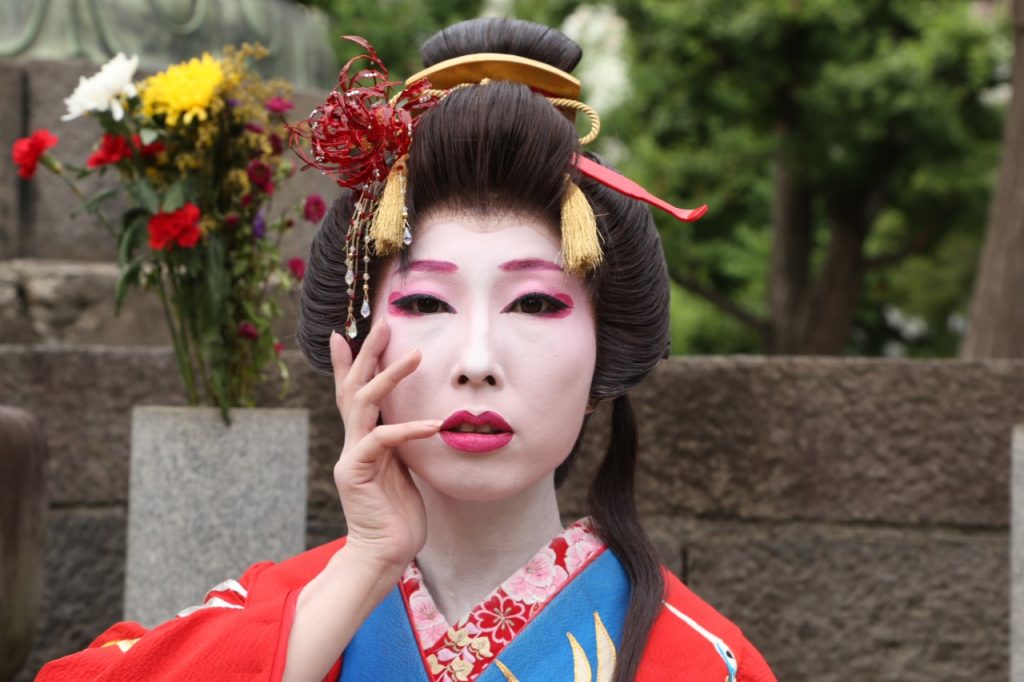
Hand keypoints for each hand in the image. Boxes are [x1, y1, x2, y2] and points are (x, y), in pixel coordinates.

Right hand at [330, 320, 437, 570]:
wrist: (385, 553)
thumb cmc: (399, 514)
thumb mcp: (404, 469)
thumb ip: (401, 443)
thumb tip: (415, 419)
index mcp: (362, 441)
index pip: (352, 394)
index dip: (347, 364)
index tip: (343, 334)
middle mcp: (352, 443)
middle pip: (354, 387)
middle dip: (367, 354)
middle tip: (383, 324)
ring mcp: (351, 456)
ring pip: (363, 404)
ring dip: (389, 376)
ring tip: (413, 353)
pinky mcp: (355, 473)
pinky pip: (382, 441)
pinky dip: (408, 428)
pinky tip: (433, 424)